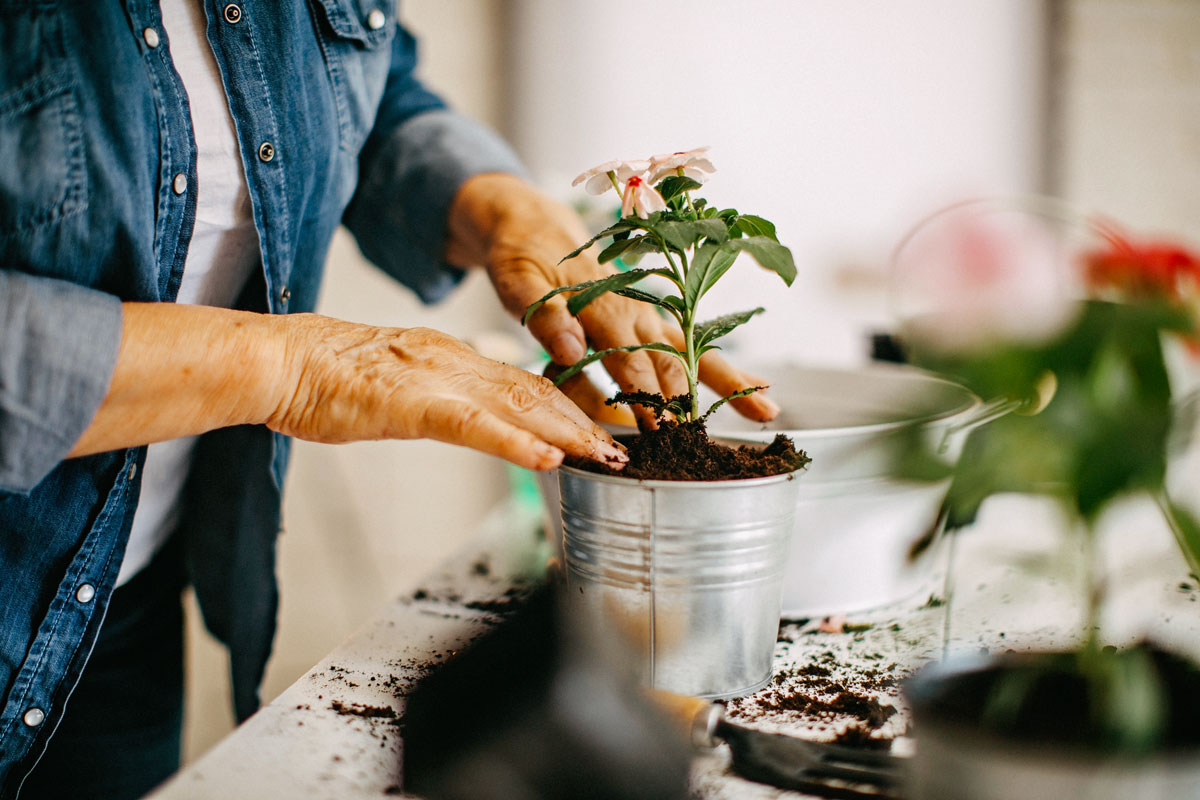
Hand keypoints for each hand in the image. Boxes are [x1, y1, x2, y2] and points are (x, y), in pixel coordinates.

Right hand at [268, 315, 626, 470]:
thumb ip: (440, 396)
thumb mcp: (399, 384)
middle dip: (584, 423)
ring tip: (607, 457)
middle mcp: (456, 362)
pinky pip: (474, 426)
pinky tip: (548, 460)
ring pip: (518, 406)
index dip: (569, 408)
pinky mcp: (412, 404)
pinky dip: (516, 444)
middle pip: (535, 393)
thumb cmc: (328, 377)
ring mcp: (437, 380)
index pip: (524, 383)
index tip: (600, 430)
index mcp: (452, 357)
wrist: (282, 359)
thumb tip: (469, 415)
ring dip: (568, 434)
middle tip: (624, 450)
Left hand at [447, 174, 779, 426]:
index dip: (644, 397)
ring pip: (695, 352)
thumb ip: (543, 314)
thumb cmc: (523, 255)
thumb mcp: (518, 280)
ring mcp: (649, 316)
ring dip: (729, 382)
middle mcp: (634, 311)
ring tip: (767, 409)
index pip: (627, 360)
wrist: (536, 222)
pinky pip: (692, 347)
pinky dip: (724, 370)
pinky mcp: (653, 320)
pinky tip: (754, 391)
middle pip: (671, 362)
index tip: (659, 431)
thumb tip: (569, 348)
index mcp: (601, 305)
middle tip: (704, 445)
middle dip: (688, 403)